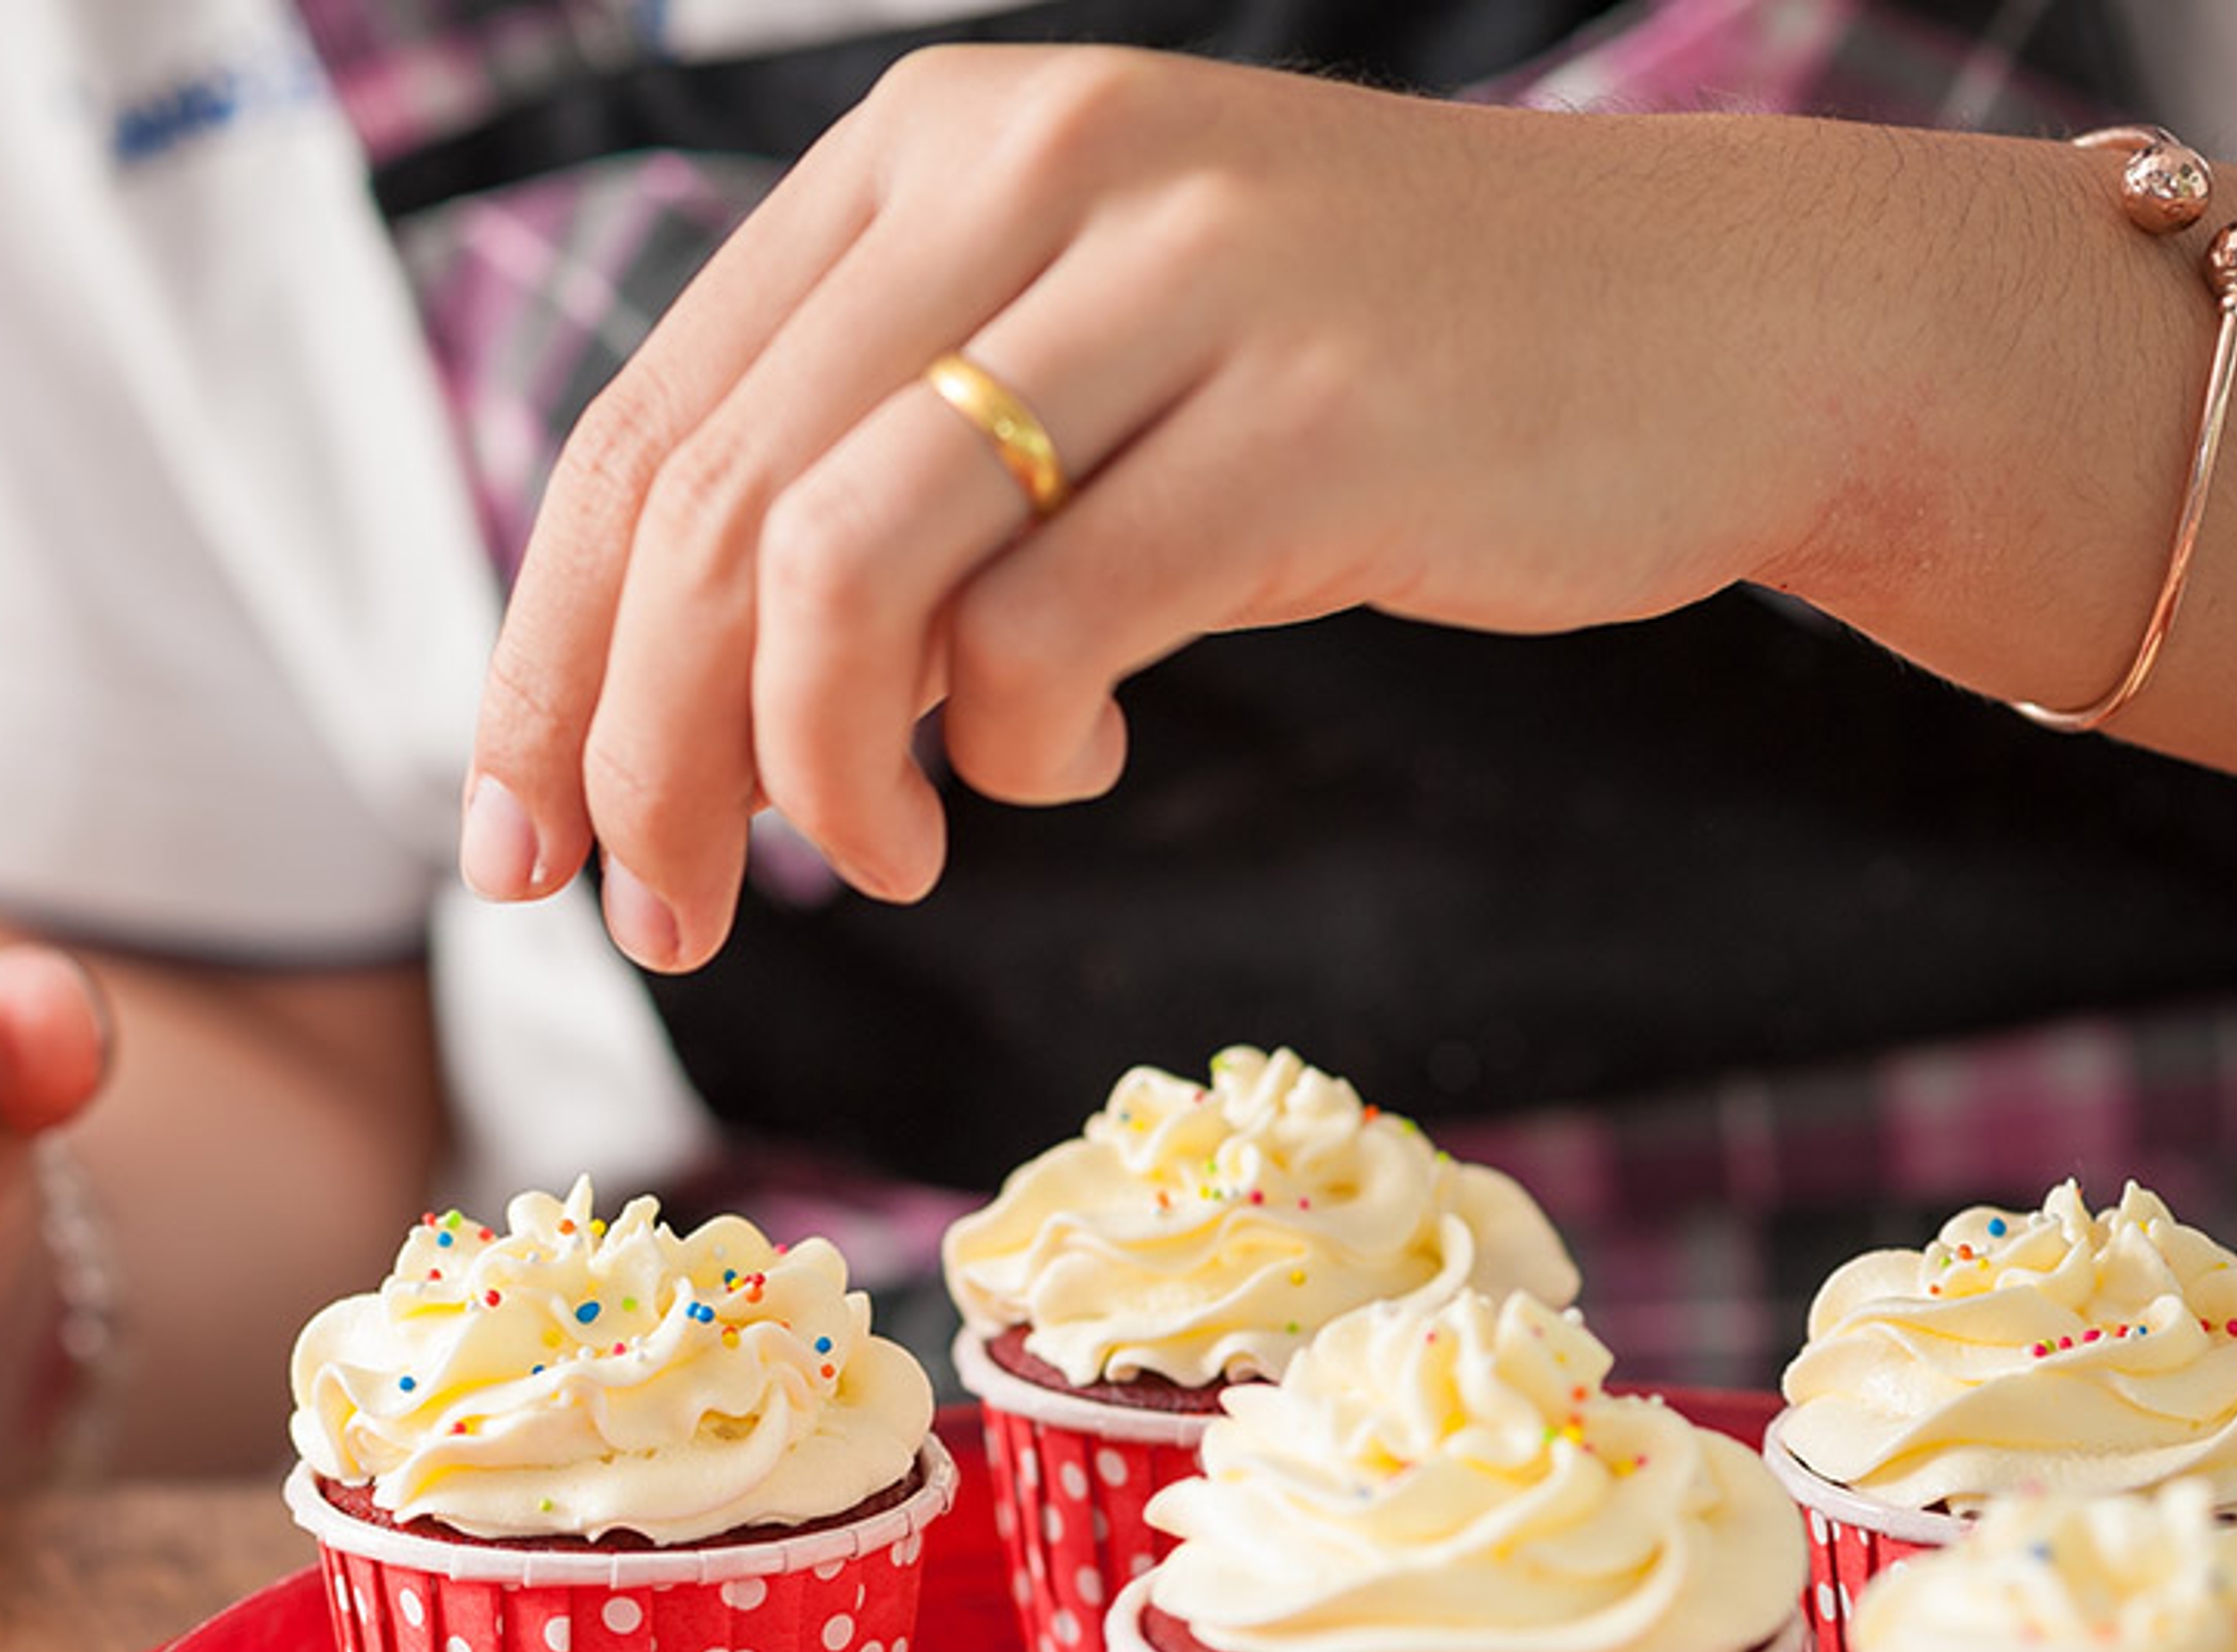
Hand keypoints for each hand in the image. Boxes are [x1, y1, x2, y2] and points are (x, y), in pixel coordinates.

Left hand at [462, 46, 1860, 967]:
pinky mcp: (1310, 414)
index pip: (646, 428)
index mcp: (929, 147)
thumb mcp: (1082, 372)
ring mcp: (1174, 277)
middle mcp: (1028, 167)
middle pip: (712, 512)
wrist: (1718, 326)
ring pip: (840, 567)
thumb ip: (879, 485)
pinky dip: (1015, 747)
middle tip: (656, 920)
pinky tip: (1070, 762)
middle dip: (643, 758)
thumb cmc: (1360, 386)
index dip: (544, 659)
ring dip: (813, 772)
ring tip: (882, 859)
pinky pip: (1050, 628)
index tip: (518, 847)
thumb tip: (665, 718)